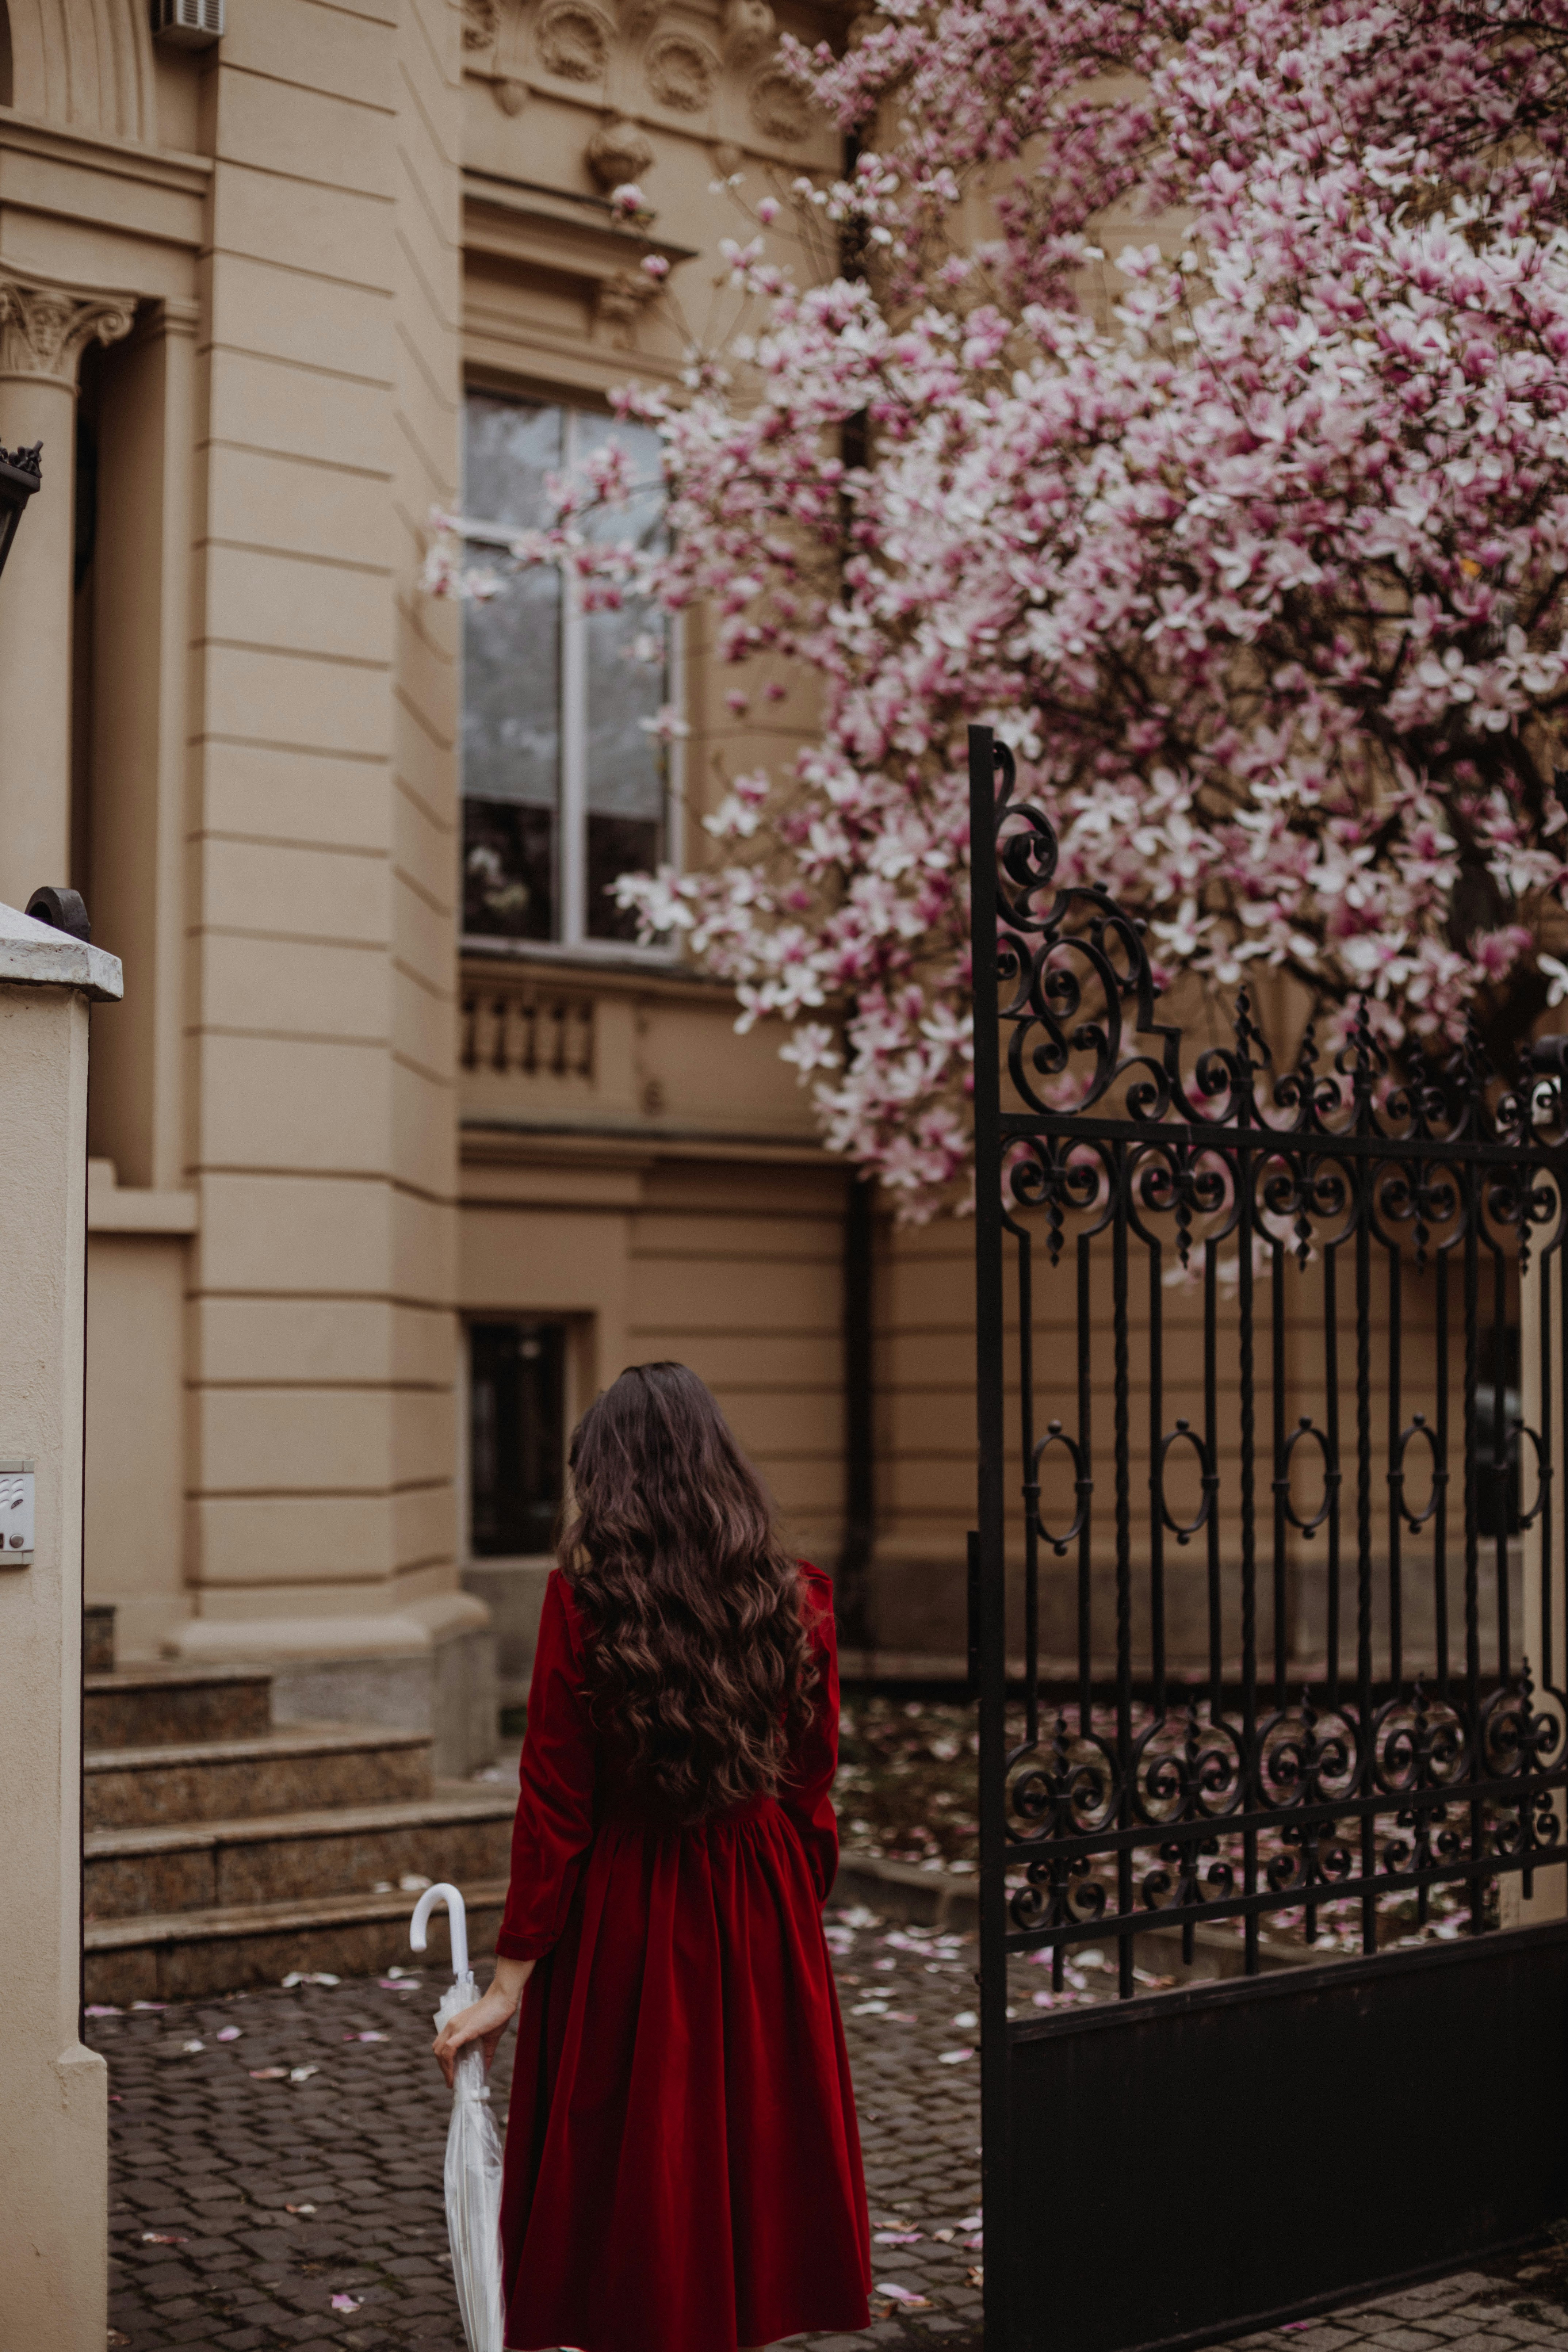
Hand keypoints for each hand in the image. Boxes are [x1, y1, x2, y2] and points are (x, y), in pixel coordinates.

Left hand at [431, 1956, 533, 2086]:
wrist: (502, 2001)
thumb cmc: (497, 2016)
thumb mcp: (489, 2039)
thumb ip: (486, 2054)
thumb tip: (485, 2070)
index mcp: (455, 2026)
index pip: (441, 2045)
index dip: (443, 2061)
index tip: (450, 2074)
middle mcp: (451, 2026)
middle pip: (437, 2050)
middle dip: (442, 2067)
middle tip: (451, 2079)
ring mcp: (456, 2027)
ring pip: (440, 2051)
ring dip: (444, 2069)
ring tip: (451, 2081)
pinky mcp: (463, 2031)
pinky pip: (449, 2050)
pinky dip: (448, 2064)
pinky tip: (453, 2075)